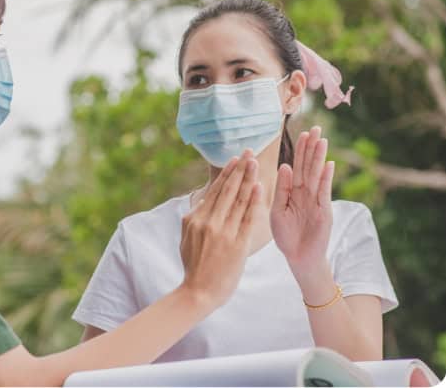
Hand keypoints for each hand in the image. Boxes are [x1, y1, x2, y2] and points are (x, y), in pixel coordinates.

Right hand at [180, 149, 262, 308]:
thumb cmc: (194, 267)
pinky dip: (253, 202)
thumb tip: (201, 203)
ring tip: (255, 163)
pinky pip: (247, 218)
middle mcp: (209, 222)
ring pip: (238, 200)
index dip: (226, 174)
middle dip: (239, 169)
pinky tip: (259, 188)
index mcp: (195, 219)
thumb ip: (193, 220)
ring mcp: (223, 232)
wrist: (198, 293)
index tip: (235, 160)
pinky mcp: (237, 244)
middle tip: (249, 152)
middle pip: (227, 190)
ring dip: (248, 179)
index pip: (214, 192)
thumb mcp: (186, 239)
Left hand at [271, 126, 334, 275]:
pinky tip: (328, 164)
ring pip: (316, 175)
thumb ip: (281, 189)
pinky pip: (323, 192)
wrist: (297, 258)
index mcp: (292, 191)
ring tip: (322, 140)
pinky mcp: (323, 211)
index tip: (302, 133)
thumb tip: (284, 165)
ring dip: (319, 158)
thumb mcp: (277, 210)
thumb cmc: (285, 235)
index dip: (299, 151)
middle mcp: (305, 193)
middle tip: (316, 128)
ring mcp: (316, 201)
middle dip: (311, 148)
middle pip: (308, 166)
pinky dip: (325, 178)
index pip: (296, 166)